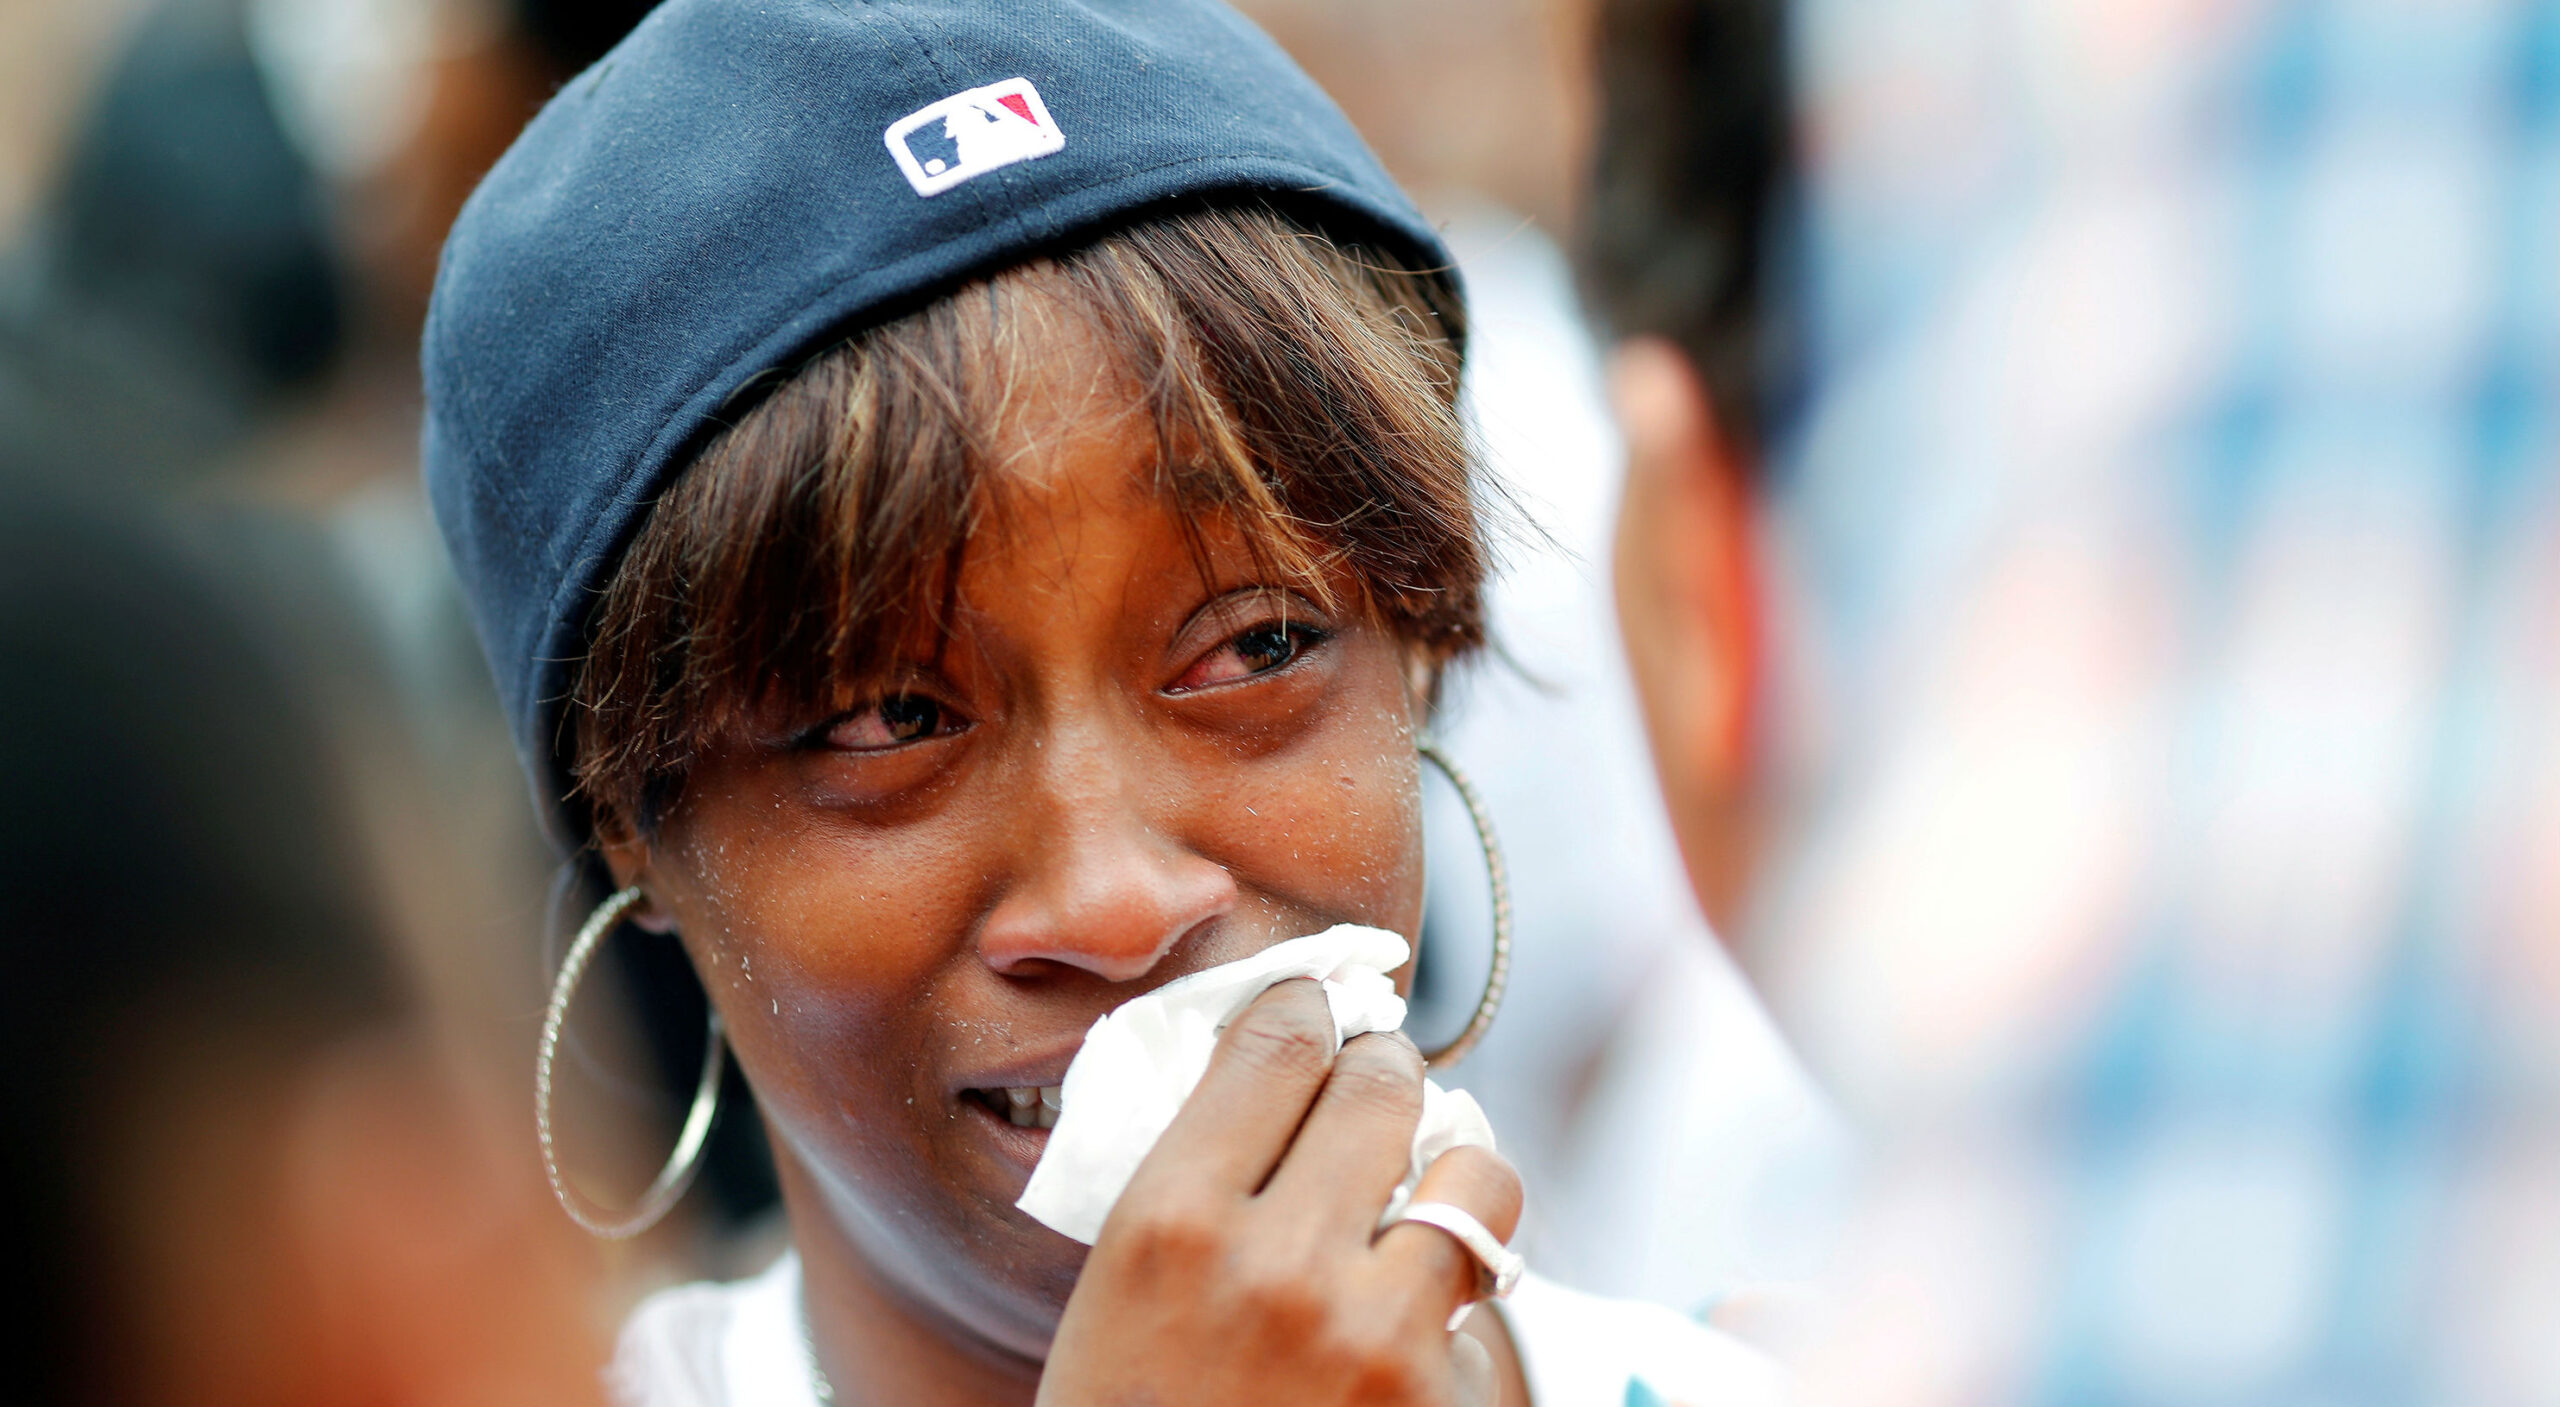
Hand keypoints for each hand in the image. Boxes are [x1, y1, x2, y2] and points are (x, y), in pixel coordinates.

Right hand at [1038, 979, 1524, 1406]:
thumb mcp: (1114, 1307)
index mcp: (1166, 1222)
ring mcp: (1369, 1331)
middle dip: (1388, 1073)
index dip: (1313, 1006)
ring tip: (1427, 1192)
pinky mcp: (1433, 1398)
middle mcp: (1273, 1258)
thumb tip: (1270, 1083)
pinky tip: (1424, 1310)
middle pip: (1383, 1082)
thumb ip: (1190, 1194)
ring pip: (1475, 1173)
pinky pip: (1485, 1293)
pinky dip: (1464, 1289)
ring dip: (1456, 1171)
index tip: (1323, 1007)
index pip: (1278, 1042)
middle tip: (1380, 1088)